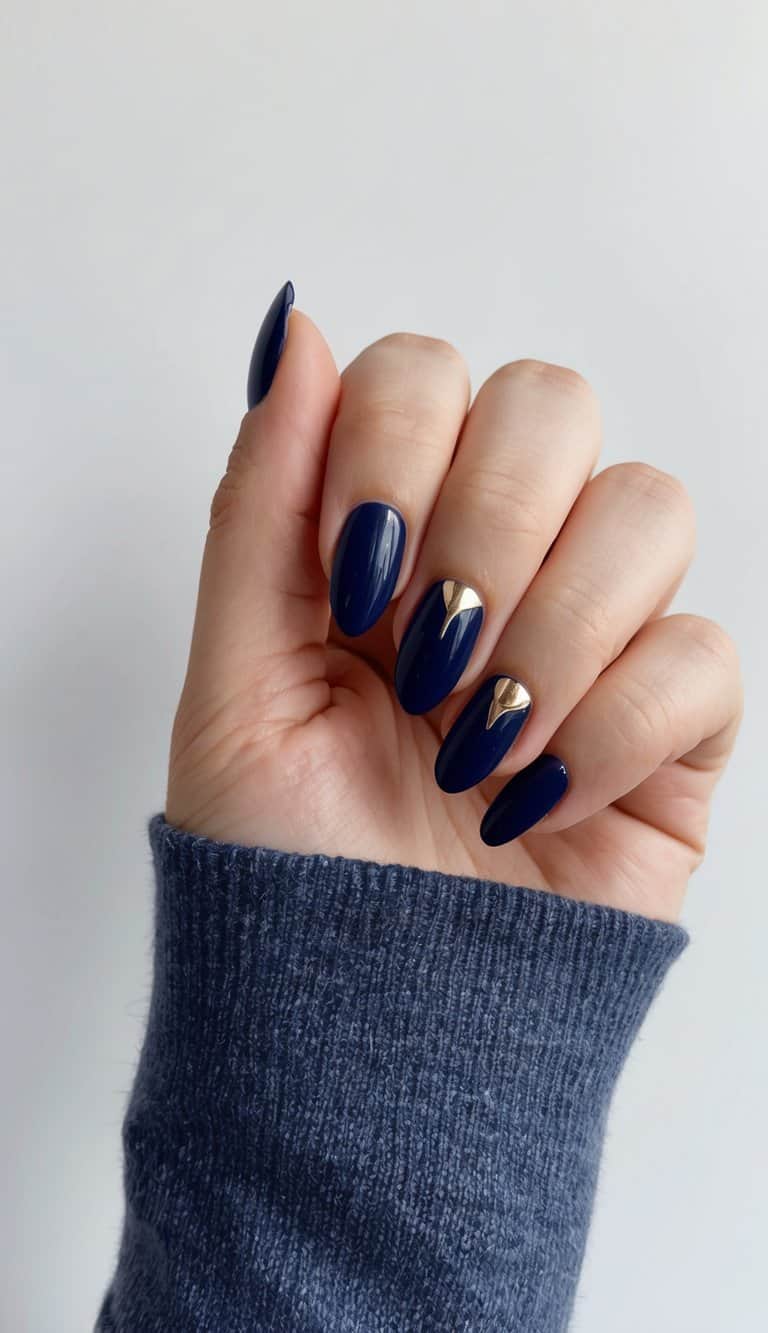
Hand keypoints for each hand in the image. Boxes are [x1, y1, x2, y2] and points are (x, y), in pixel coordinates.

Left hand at [165, 285, 741, 922]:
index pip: (425, 375)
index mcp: (383, 534)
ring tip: (477, 745)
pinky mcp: (673, 728)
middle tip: (426, 656)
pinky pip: (703, 656)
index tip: (351, 587)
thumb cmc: (285, 864)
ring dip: (553, 631)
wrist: (365, 1032)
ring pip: (648, 507)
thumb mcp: (235, 679)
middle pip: (553, 403)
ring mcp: (595, 636)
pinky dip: (613, 730)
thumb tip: (295, 324)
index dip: (392, 454)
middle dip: (485, 528)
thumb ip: (260, 500)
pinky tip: (540, 800)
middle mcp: (496, 561)